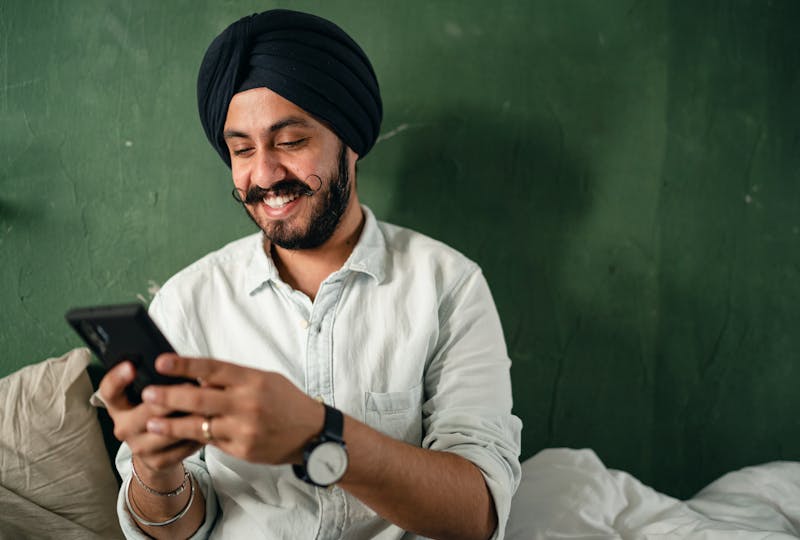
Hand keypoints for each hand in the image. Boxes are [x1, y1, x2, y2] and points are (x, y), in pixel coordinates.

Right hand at [97, 362, 201, 477]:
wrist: (155, 452)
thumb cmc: (155, 412)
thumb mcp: (148, 396)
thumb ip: (156, 381)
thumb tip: (176, 362)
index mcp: (118, 406)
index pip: (109, 390)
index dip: (118, 378)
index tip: (131, 365)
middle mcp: (123, 427)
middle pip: (146, 411)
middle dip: (170, 397)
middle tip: (190, 383)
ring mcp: (139, 446)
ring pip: (167, 430)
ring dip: (189, 416)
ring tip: (207, 403)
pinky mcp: (157, 461)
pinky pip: (181, 446)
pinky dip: (198, 433)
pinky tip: (210, 423)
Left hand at [141, 354, 323, 464]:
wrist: (312, 433)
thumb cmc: (286, 401)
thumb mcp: (264, 380)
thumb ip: (233, 379)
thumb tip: (197, 376)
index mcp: (252, 379)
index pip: (212, 368)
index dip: (184, 365)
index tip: (161, 361)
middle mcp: (247, 403)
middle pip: (199, 397)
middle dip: (169, 396)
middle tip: (147, 393)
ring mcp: (244, 428)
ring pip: (199, 425)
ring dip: (171, 424)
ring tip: (151, 422)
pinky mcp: (242, 449)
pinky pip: (211, 442)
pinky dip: (193, 437)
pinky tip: (177, 436)